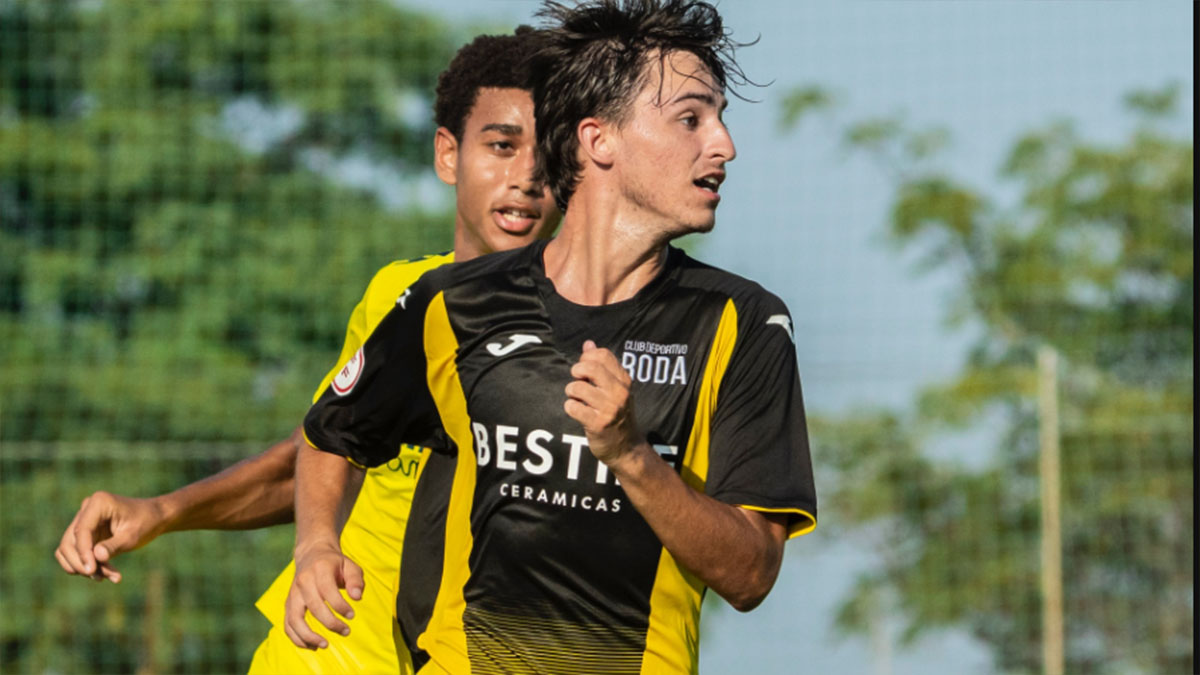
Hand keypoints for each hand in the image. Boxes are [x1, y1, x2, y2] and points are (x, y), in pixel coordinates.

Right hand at [53, 491, 166, 583]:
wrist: (155, 518)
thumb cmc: (146, 523)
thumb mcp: (133, 535)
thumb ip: (114, 546)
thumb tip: (96, 556)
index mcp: (98, 503)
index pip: (82, 531)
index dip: (83, 552)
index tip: (91, 570)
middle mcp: (86, 509)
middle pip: (69, 542)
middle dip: (82, 563)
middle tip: (101, 578)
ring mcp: (83, 521)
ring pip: (69, 550)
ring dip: (84, 567)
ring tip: (108, 577)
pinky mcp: (85, 534)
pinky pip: (76, 553)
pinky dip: (87, 565)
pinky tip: (106, 574)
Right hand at [283, 543, 363, 649]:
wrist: (312, 555)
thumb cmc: (335, 564)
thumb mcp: (350, 566)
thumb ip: (356, 581)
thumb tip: (357, 597)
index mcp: (319, 570)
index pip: (328, 591)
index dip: (340, 606)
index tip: (352, 615)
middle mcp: (303, 582)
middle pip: (313, 607)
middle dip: (330, 623)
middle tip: (346, 631)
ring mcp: (293, 594)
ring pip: (294, 619)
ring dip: (308, 636)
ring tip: (325, 645)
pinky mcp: (288, 604)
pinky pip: (288, 625)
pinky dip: (297, 638)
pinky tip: (312, 646)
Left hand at [564, 340, 644, 465]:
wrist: (627, 448)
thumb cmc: (618, 415)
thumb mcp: (615, 389)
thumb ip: (602, 366)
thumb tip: (588, 344)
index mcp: (624, 380)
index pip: (602, 355)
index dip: (587, 359)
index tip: (585, 370)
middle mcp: (619, 392)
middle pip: (590, 368)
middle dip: (577, 372)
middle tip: (577, 381)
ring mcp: (609, 408)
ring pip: (577, 388)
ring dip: (572, 393)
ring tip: (577, 399)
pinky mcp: (597, 424)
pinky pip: (572, 407)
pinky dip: (571, 408)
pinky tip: (578, 412)